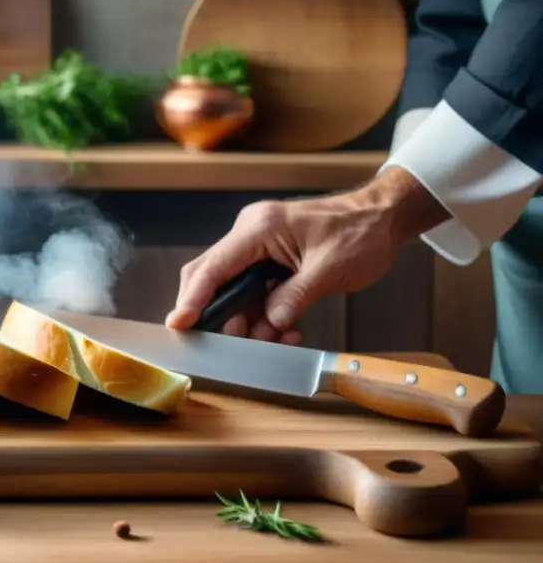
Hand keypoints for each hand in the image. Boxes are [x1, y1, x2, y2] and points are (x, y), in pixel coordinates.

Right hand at [166, 166, 449, 343]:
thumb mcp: (330, 269)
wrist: (382, 217)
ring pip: (234, 291)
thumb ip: (295, 297)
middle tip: (232, 345)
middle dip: (218, 315)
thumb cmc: (360, 233)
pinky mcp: (270, 258)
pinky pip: (253, 291)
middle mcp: (251, 234)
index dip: (192, 299)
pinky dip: (264, 314)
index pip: (213, 267)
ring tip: (277, 339)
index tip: (179, 325)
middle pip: (212, 277)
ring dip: (248, 321)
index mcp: (260, 228)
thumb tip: (269, 323)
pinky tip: (285, 328)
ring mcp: (259, 246)